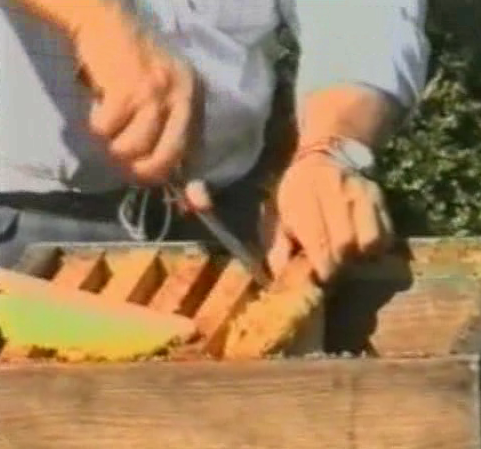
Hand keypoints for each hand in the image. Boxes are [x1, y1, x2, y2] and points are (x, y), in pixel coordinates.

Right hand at [73, 4, 200, 181]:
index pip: (198, 153)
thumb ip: (174, 138)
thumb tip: (192, 194)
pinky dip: (94, 127)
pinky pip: (106, 131)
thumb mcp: (163, 97)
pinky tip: (96, 110)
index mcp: (194, 102)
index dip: (194, 184)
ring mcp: (156, 92)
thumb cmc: (133, 66)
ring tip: (107, 129)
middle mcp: (183, 97)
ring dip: (112, 148)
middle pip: (165, 159)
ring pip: (132, 149)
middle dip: (140, 173)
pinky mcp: (128, 88)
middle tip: (123, 167)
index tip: (197, 207)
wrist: (105, 21)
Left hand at [261, 151, 393, 281]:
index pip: (319, 241)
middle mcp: (336, 191)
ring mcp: (362, 192)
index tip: (319, 278)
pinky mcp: (380, 197)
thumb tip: (282, 275)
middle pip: (346, 243)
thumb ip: (279, 245)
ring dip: (361, 257)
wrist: (323, 156)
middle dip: (339, 264)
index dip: (321, 266)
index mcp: (305, 195)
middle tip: (333, 271)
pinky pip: (386, 233)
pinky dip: (377, 248)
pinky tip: (362, 250)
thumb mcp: (280, 213)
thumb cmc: (297, 192)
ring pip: (370, 240)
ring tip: (350, 260)